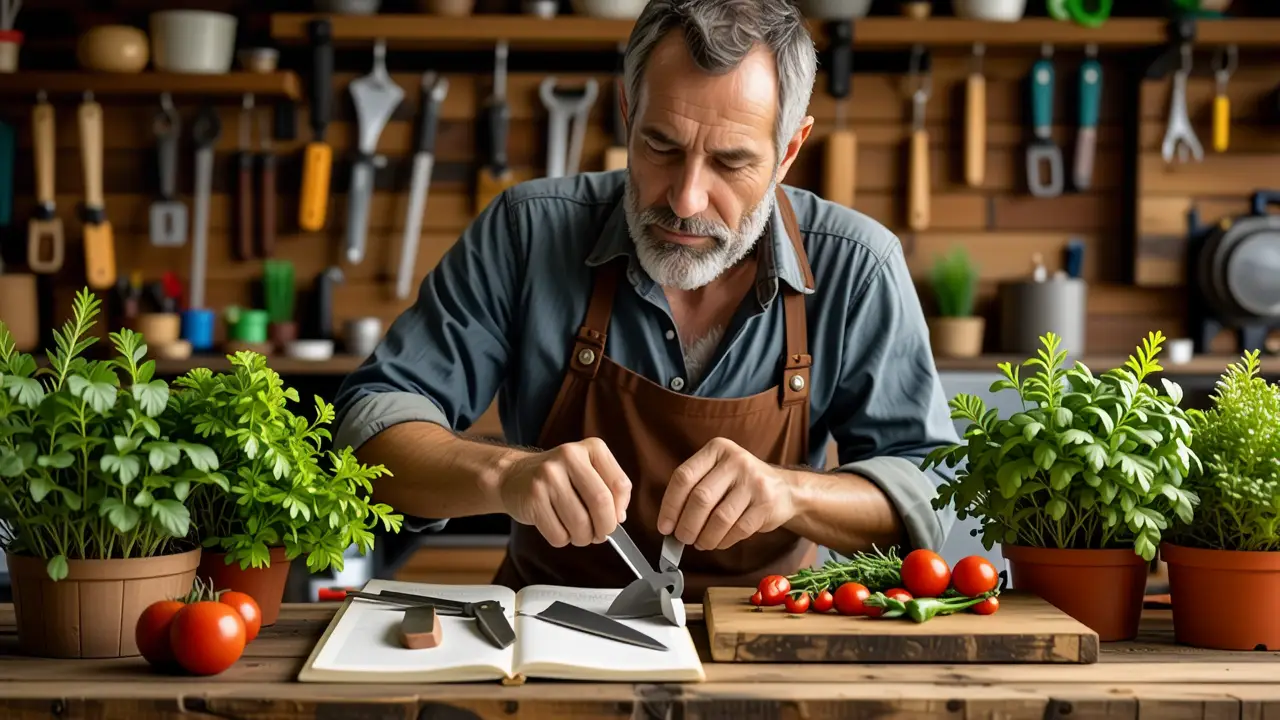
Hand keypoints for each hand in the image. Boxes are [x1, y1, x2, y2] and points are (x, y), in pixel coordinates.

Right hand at [497, 437, 631, 547]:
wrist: (514, 475)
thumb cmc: (559, 479)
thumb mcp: (588, 472)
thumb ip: (609, 489)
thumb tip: (619, 518)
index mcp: (591, 447)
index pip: (619, 485)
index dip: (620, 509)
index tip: (615, 518)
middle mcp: (569, 456)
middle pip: (601, 502)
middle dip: (605, 527)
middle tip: (600, 534)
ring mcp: (548, 476)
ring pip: (580, 523)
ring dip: (583, 537)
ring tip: (578, 533)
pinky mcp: (533, 497)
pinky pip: (558, 533)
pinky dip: (563, 539)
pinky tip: (558, 528)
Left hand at [657, 437, 795, 550]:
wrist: (784, 489)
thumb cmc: (741, 484)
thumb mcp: (717, 472)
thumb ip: (694, 489)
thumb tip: (669, 523)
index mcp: (717, 449)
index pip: (684, 476)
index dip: (670, 505)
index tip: (664, 526)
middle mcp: (736, 460)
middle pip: (700, 498)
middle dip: (687, 525)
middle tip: (683, 538)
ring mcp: (754, 481)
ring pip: (719, 517)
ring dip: (705, 537)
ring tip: (700, 543)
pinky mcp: (766, 503)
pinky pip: (738, 529)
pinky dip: (723, 541)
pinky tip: (718, 542)